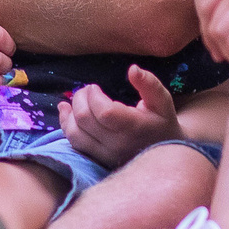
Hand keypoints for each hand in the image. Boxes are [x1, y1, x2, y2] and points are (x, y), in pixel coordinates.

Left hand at [58, 66, 180, 170]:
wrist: (163, 154)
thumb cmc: (161, 122)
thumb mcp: (162, 101)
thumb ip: (149, 84)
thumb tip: (132, 69)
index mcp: (134, 128)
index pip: (104, 112)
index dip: (94, 96)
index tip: (95, 87)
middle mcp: (117, 145)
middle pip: (85, 120)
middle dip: (80, 99)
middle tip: (86, 90)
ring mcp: (105, 155)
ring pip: (75, 133)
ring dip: (70, 112)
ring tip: (76, 100)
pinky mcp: (97, 159)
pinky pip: (74, 143)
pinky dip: (65, 125)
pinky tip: (65, 111)